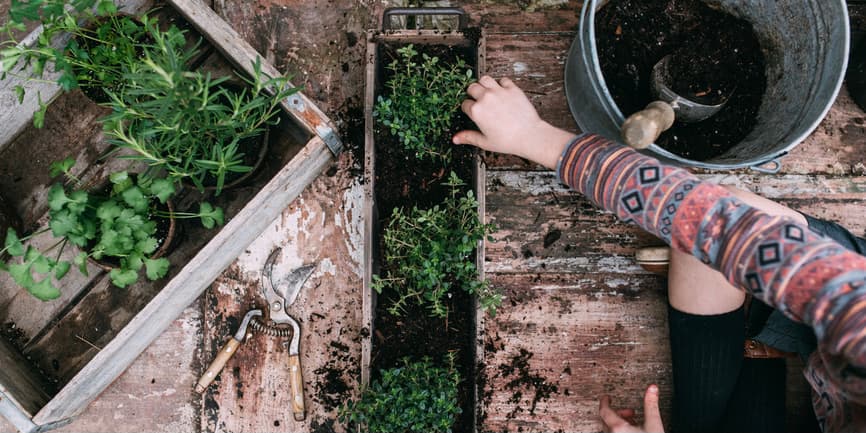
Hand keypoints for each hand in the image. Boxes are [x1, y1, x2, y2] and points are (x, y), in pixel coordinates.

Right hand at [453, 75, 576, 169]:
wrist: (529, 136)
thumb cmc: (508, 141)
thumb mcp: (485, 142)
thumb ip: (468, 137)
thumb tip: (455, 139)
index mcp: (476, 111)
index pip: (465, 104)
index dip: (468, 108)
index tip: (473, 112)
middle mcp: (486, 98)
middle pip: (472, 87)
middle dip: (473, 93)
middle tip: (478, 100)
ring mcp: (499, 91)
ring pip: (485, 79)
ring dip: (484, 84)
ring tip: (487, 92)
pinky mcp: (512, 89)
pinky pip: (503, 80)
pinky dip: (501, 84)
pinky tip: (502, 92)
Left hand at [599, 385, 663, 432]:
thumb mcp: (654, 424)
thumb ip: (651, 405)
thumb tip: (652, 389)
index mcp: (618, 428)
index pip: (604, 411)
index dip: (605, 402)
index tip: (607, 397)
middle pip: (607, 421)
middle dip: (619, 413)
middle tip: (630, 413)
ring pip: (611, 430)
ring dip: (621, 424)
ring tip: (634, 424)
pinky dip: (621, 432)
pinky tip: (634, 432)